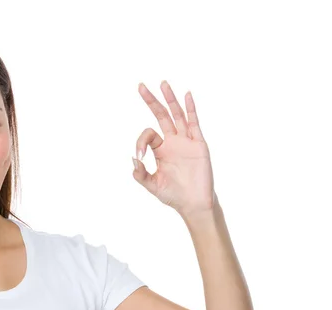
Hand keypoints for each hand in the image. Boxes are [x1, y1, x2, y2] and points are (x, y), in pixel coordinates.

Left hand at [132, 80, 216, 217]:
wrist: (194, 204)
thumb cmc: (173, 195)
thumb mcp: (152, 185)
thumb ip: (140, 174)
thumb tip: (133, 158)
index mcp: (161, 150)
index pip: (148, 134)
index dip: (141, 141)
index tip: (140, 155)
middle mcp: (173, 142)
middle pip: (161, 115)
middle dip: (151, 101)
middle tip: (140, 86)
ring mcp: (186, 141)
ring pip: (177, 115)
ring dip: (170, 99)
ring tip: (162, 84)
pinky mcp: (198, 144)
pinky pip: (194, 123)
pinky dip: (191, 109)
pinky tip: (187, 95)